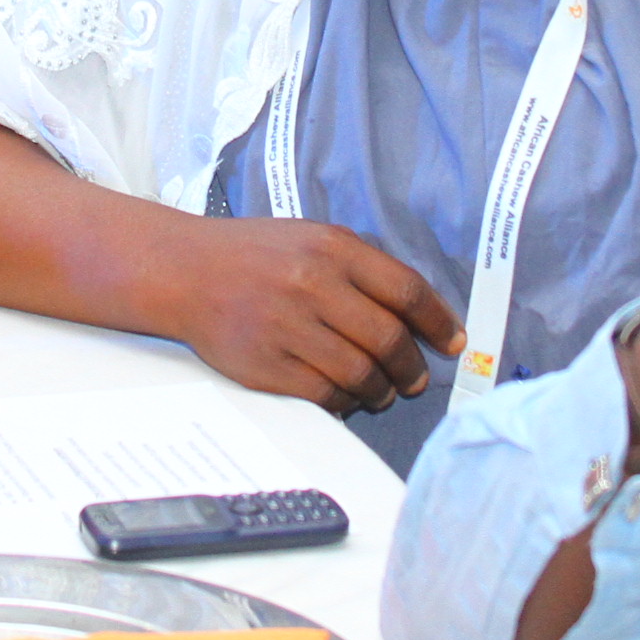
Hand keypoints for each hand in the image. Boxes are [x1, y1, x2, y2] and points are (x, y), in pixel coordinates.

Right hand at [157, 216, 464, 416]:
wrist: (186, 271)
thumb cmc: (256, 256)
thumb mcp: (313, 239)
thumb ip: (362, 269)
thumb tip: (419, 314)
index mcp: (332, 248)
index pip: (406, 290)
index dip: (438, 322)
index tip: (453, 342)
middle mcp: (312, 284)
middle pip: (388, 338)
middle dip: (412, 367)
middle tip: (415, 379)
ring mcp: (287, 326)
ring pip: (360, 373)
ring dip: (381, 390)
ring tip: (382, 392)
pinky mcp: (265, 363)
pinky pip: (324, 393)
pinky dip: (344, 401)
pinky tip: (345, 396)